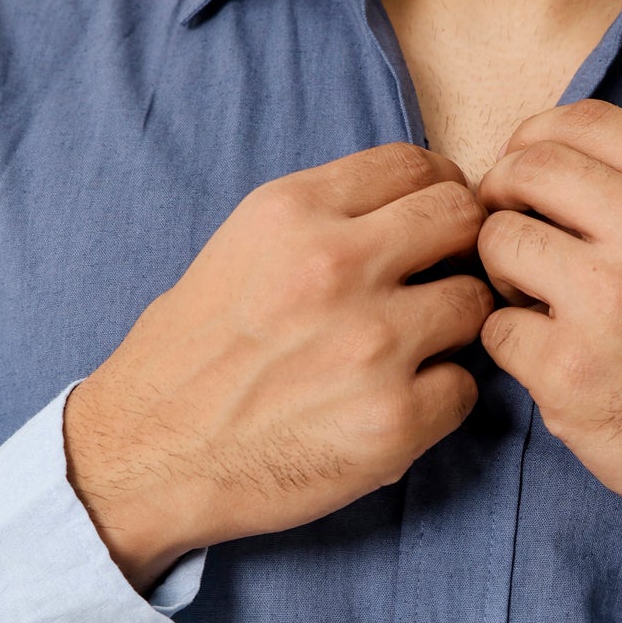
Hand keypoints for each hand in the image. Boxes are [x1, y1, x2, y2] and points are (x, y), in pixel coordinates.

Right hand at [65, 144, 491, 590]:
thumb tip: (410, 213)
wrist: (146, 457)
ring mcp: (373, 345)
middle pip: (462, 218)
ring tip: (411, 351)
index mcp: (294, 212)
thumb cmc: (188, 357)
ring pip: (475, 303)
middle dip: (461, 247)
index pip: (417, 164)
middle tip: (439, 281)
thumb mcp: (240, 248)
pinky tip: (397, 404)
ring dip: (455, 326)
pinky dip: (442, 397)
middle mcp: (338, 266)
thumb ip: (325, 220)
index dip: (439, 192)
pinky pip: (465, 387)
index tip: (433, 224)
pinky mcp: (394, 421)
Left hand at [476, 100, 621, 617]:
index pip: (581, 119)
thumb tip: (539, 157)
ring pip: (498, 240)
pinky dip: (510, 344)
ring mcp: (610, 302)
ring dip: (502, 272)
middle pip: (526, 167)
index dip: (535, 142)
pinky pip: (495, 327)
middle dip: (502, 199)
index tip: (529, 180)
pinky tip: (553, 362)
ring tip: (539, 305)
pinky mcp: (570, 371)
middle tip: (515, 240)